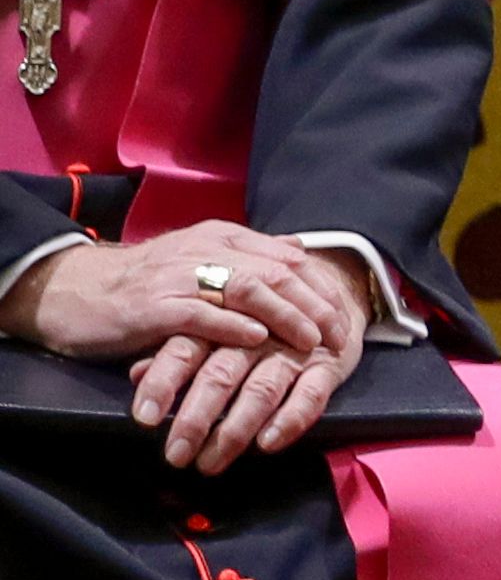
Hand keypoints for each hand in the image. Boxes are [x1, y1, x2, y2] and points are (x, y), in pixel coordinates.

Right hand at [4, 226, 368, 466]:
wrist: (72, 291)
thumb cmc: (142, 284)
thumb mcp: (199, 260)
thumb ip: (247, 256)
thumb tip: (298, 248)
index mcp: (221, 237)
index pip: (289, 258)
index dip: (323, 287)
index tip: (349, 317)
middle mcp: (204, 249)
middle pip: (278, 271)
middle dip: (316, 305)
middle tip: (340, 336)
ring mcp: (178, 275)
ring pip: (248, 288)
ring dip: (286, 317)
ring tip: (311, 342)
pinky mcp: (152, 306)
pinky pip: (201, 314)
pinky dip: (233, 327)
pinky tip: (257, 340)